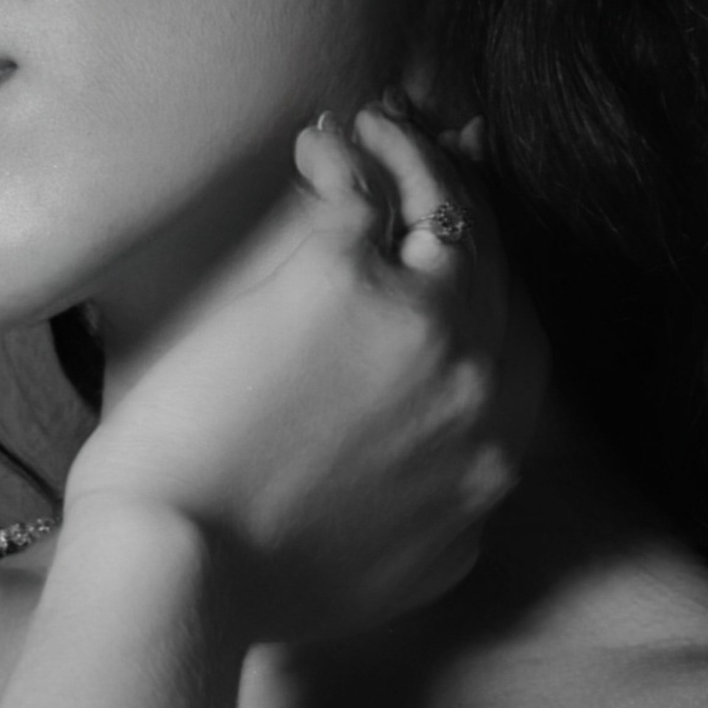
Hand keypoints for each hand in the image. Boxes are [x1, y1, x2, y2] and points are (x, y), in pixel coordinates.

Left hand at [61, 102, 548, 641]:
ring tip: (376, 129)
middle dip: (469, 201)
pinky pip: (367, 188)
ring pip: (450, 211)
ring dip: (419, 159)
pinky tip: (322, 142)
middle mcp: (479, 386)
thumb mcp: (404, 571)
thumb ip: (452, 520)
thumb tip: (464, 485)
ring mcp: (420, 327)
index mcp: (494, 459)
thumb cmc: (257, 578)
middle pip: (497, 262)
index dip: (494, 277)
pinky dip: (351, 152)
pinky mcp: (341, 282)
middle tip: (432, 160)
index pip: (524, 337)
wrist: (183, 570)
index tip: (463, 245)